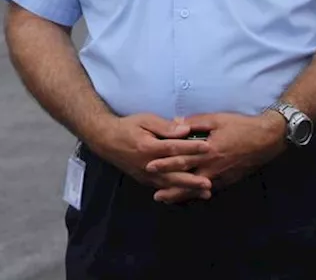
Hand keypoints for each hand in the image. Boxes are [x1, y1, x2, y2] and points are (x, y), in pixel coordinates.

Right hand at [88, 113, 214, 201]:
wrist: (106, 140)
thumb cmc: (127, 127)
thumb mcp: (145, 120)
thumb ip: (165, 126)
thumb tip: (185, 129)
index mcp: (148, 146)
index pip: (174, 148)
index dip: (192, 147)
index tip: (208, 147)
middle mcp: (148, 164)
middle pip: (174, 173)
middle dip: (193, 179)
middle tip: (209, 182)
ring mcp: (146, 175)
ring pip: (170, 184)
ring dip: (189, 189)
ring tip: (205, 193)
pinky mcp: (145, 180)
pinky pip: (163, 188)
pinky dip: (177, 193)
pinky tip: (189, 195)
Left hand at [144, 111, 286, 201]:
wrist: (266, 139)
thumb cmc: (240, 126)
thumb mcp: (216, 119)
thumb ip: (195, 122)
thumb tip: (175, 122)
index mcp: (208, 150)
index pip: (182, 158)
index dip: (165, 163)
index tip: (150, 167)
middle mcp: (213, 166)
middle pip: (188, 179)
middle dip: (170, 187)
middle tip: (155, 195)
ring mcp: (221, 176)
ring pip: (198, 188)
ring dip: (182, 195)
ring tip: (167, 200)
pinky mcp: (229, 180)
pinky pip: (210, 189)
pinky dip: (198, 194)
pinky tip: (190, 197)